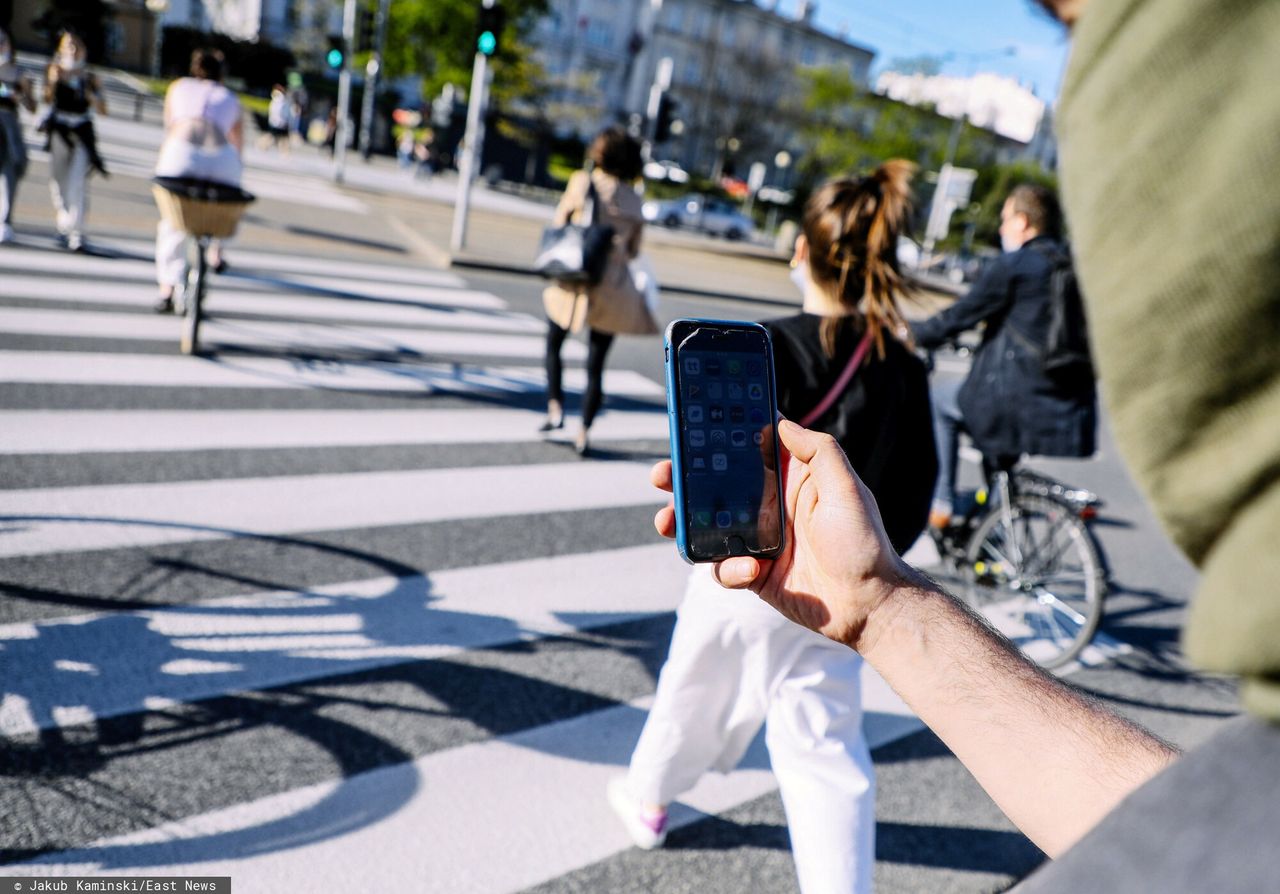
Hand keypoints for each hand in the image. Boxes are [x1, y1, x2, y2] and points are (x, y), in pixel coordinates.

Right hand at [653, 419, 909, 649]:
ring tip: (668, 522)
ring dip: (683, 523)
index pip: (746, 452)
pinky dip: (727, 568)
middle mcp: (770, 506)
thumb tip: (780, 423)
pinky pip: (723, 567)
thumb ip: (817, 451)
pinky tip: (748, 570)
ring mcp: (759, 540)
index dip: (717, 442)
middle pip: (716, 488)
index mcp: (789, 480)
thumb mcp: (846, 488)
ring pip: (708, 527)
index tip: (691, 434)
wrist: (868, 605)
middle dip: (684, 481)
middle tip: (662, 476)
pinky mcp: (754, 573)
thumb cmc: (864, 543)